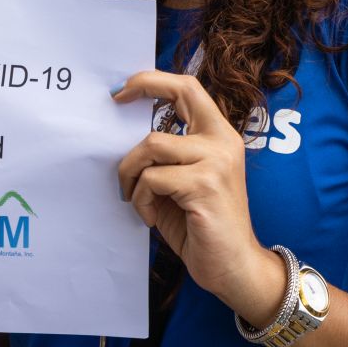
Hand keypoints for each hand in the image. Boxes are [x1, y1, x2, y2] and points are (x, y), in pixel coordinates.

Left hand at [114, 71, 286, 327]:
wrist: (234, 267)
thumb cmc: (202, 226)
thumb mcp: (184, 181)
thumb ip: (167, 155)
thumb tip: (124, 135)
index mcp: (220, 136)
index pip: (189, 88)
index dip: (154, 80)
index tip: (124, 88)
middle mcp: (223, 142)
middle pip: (178, 96)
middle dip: (141, 92)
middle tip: (113, 104)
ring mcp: (216, 162)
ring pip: (152, 145)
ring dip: (132, 173)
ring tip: (139, 198)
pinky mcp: (203, 186)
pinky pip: (152, 180)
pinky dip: (141, 199)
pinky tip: (152, 216)